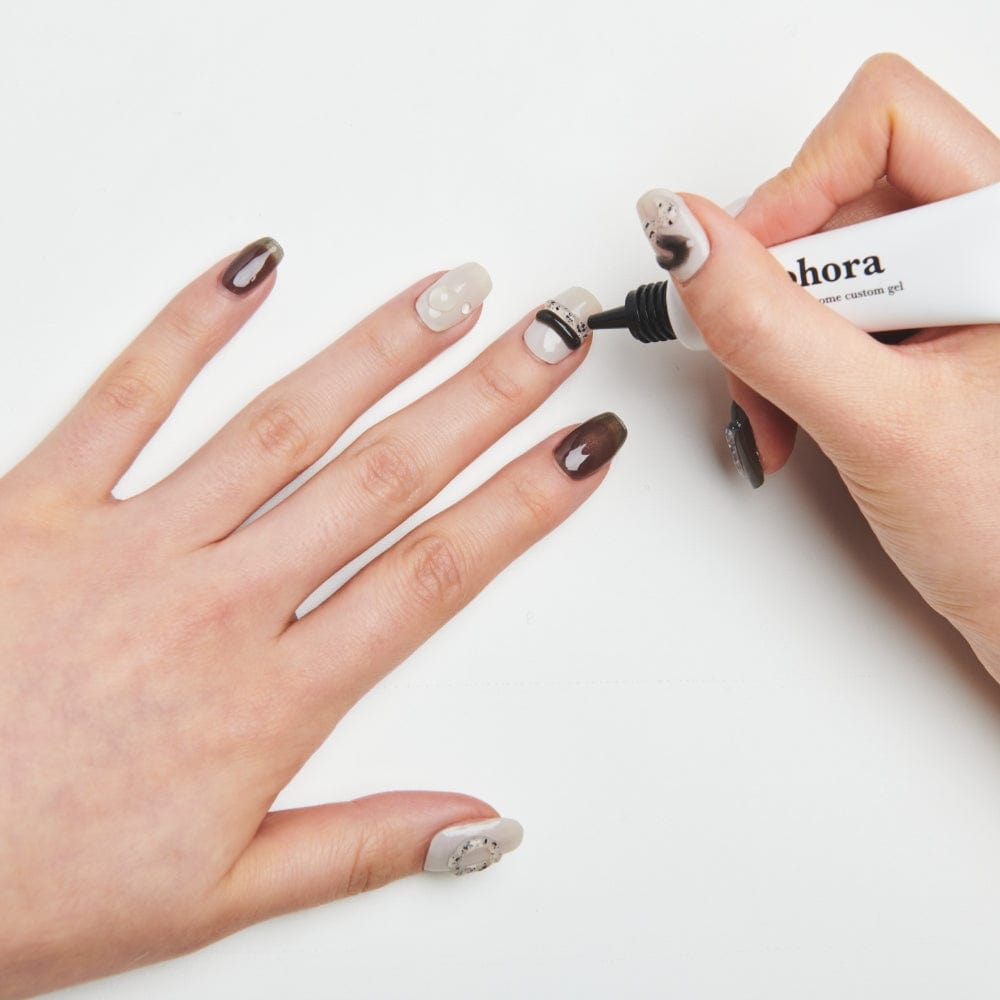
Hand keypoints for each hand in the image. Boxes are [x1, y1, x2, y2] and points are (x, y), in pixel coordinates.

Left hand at [0, 244, 623, 996]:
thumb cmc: (39, 879)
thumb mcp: (219, 892)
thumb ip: (361, 846)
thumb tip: (479, 825)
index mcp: (268, 700)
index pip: (432, 577)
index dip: (522, 506)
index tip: (581, 451)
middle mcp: (215, 606)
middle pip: (383, 480)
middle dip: (484, 399)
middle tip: (550, 338)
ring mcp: (130, 544)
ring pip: (284, 427)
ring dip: (378, 353)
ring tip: (451, 297)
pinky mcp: (39, 504)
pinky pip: (126, 396)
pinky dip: (192, 326)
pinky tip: (253, 270)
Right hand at [641, 55, 999, 676]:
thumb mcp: (881, 424)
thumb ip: (774, 328)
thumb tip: (690, 238)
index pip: (883, 123)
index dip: (796, 188)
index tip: (748, 273)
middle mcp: (983, 248)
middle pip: (834, 193)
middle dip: (770, 289)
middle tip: (757, 364)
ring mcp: (948, 293)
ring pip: (816, 259)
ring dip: (769, 338)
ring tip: (781, 414)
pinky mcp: (919, 334)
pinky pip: (822, 312)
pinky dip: (783, 364)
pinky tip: (795, 417)